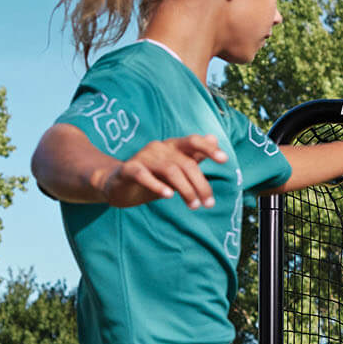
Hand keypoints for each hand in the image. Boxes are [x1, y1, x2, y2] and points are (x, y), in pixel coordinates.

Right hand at [96, 135, 225, 209]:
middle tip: (208, 204)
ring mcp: (143, 157)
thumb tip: (214, 137)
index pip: (193, 141)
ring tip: (194, 206)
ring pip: (171, 171)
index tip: (225, 159)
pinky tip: (168, 195)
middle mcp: (159, 148)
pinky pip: (144, 175)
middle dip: (201, 185)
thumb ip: (195, 155)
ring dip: (186, 190)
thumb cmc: (153, 176)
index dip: (209, 149)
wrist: (118, 184)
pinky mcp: (129, 170)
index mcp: (173, 146)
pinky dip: (157, 185)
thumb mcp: (177, 167)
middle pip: (187, 163)